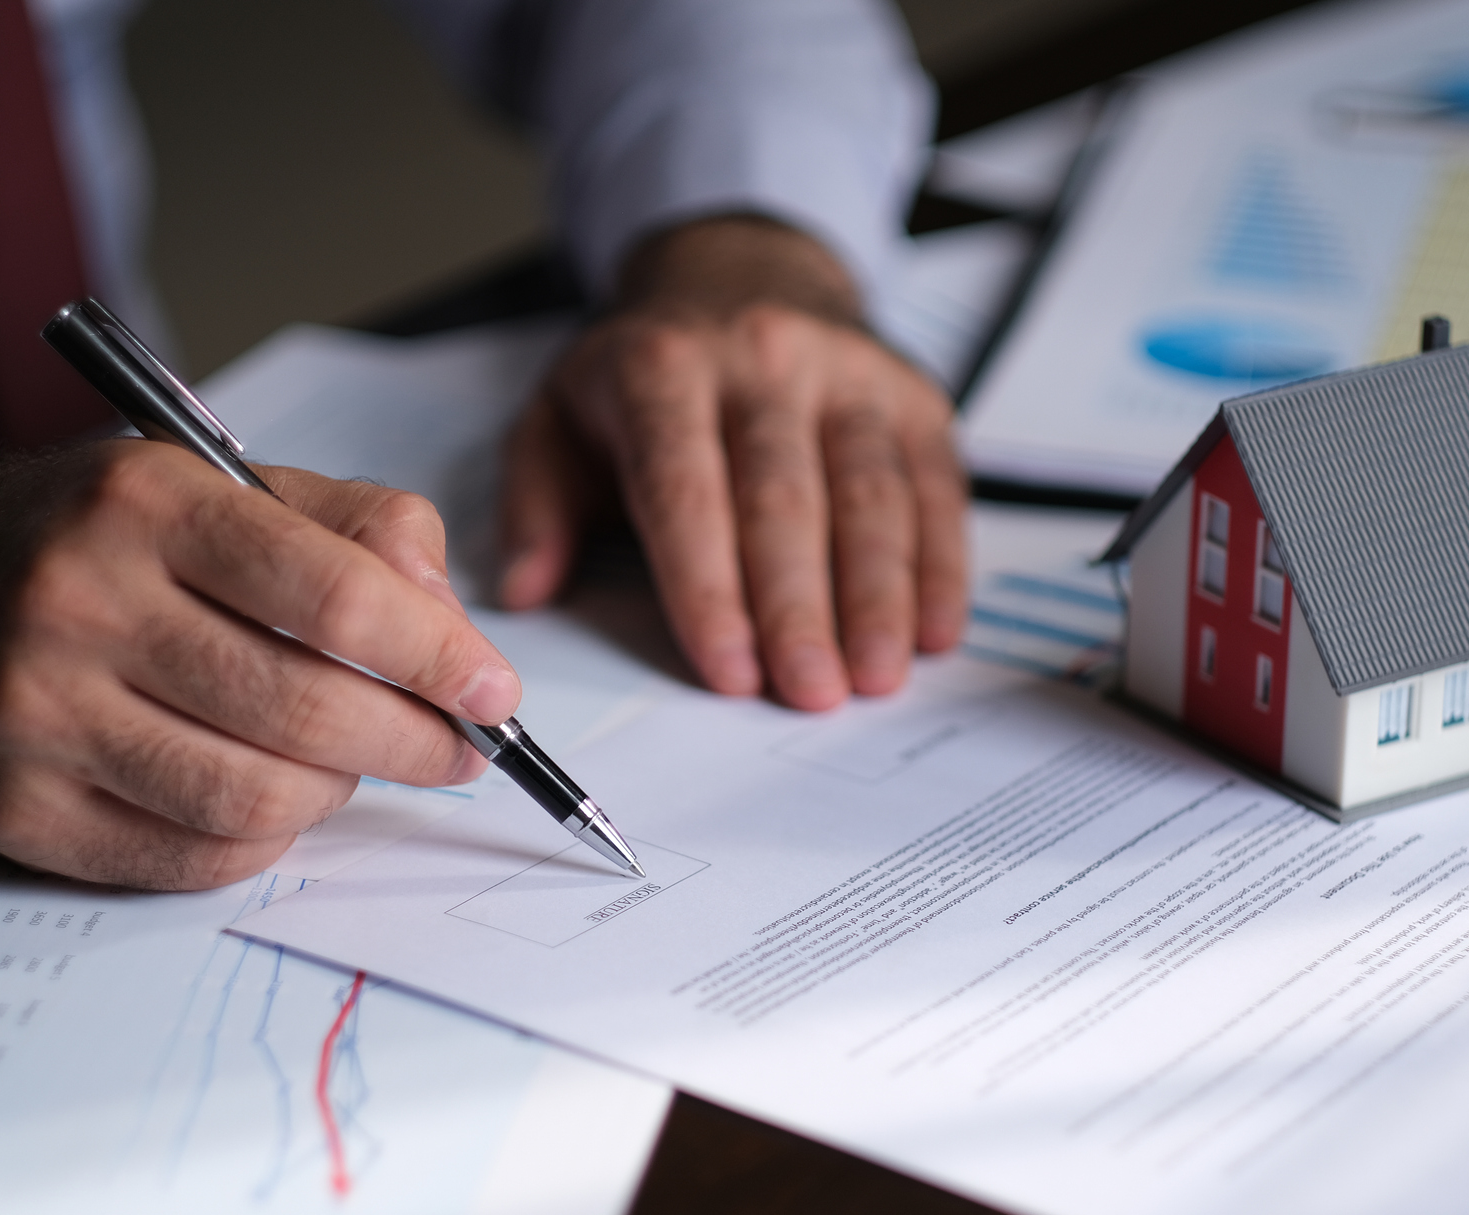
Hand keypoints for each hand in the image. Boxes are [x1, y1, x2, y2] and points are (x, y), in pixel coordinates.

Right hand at [0, 440, 520, 889]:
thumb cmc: (109, 543)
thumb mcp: (234, 487)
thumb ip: (365, 531)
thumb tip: (454, 629)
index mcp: (147, 503)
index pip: (335, 596)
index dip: (437, 657)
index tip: (493, 692)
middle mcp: (77, 603)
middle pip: (306, 711)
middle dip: (414, 741)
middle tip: (457, 746)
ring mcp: (36, 715)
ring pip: (257, 799)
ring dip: (339, 792)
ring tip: (348, 760)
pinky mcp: (17, 809)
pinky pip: (196, 858)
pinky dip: (266, 840)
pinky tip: (273, 794)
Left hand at [500, 216, 968, 710]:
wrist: (743, 268)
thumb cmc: (651, 368)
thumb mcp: (561, 413)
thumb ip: (536, 505)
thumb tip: (526, 592)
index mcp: (664, 370)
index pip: (686, 490)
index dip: (710, 588)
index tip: (730, 671)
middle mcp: (763, 360)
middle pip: (785, 499)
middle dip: (800, 607)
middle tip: (811, 693)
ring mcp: (848, 373)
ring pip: (872, 494)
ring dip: (879, 595)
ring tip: (876, 676)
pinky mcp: (913, 395)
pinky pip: (937, 485)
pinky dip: (942, 563)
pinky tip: (936, 630)